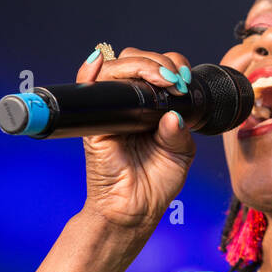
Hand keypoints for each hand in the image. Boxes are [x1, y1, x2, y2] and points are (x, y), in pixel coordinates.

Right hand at [77, 46, 196, 231]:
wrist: (135, 210)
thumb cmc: (155, 184)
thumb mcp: (180, 154)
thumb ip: (180, 132)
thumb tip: (172, 113)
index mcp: (152, 107)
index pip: (157, 70)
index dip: (171, 65)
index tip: (183, 79)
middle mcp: (131, 104)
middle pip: (135, 61)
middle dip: (158, 62)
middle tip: (174, 80)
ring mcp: (111, 110)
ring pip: (115, 69)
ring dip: (137, 64)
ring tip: (159, 77)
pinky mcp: (94, 123)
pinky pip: (87, 90)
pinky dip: (88, 72)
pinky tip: (98, 63)